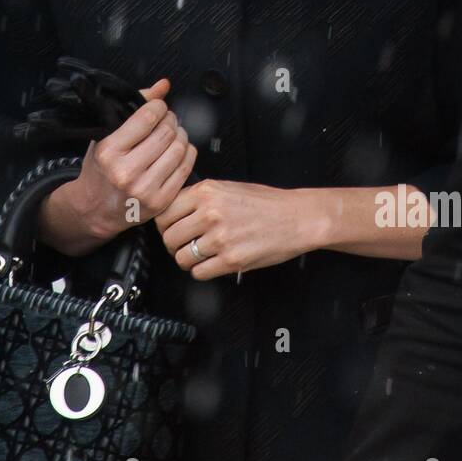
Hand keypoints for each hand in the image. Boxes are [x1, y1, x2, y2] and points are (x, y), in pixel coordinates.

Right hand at [37, 78, 196, 253]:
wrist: (95, 209)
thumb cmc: (100, 169)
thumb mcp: (106, 136)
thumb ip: (134, 108)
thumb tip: (163, 86)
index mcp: (109, 151)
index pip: (147, 118)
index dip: (159, 107)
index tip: (159, 107)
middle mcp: (126, 172)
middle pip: (166, 133)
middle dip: (171, 120)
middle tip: (168, 120)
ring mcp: (144, 189)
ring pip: (179, 149)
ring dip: (181, 135)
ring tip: (174, 134)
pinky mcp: (159, 202)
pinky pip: (185, 168)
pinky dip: (187, 153)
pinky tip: (179, 150)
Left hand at [154, 180, 328, 278]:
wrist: (297, 218)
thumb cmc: (267, 203)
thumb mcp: (228, 188)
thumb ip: (200, 197)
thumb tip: (173, 211)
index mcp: (207, 192)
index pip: (165, 211)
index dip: (164, 223)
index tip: (169, 228)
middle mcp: (210, 213)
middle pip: (169, 236)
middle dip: (173, 244)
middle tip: (182, 244)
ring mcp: (220, 238)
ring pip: (181, 257)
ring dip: (186, 259)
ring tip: (197, 255)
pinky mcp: (231, 260)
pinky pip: (199, 272)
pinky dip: (201, 271)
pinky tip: (211, 263)